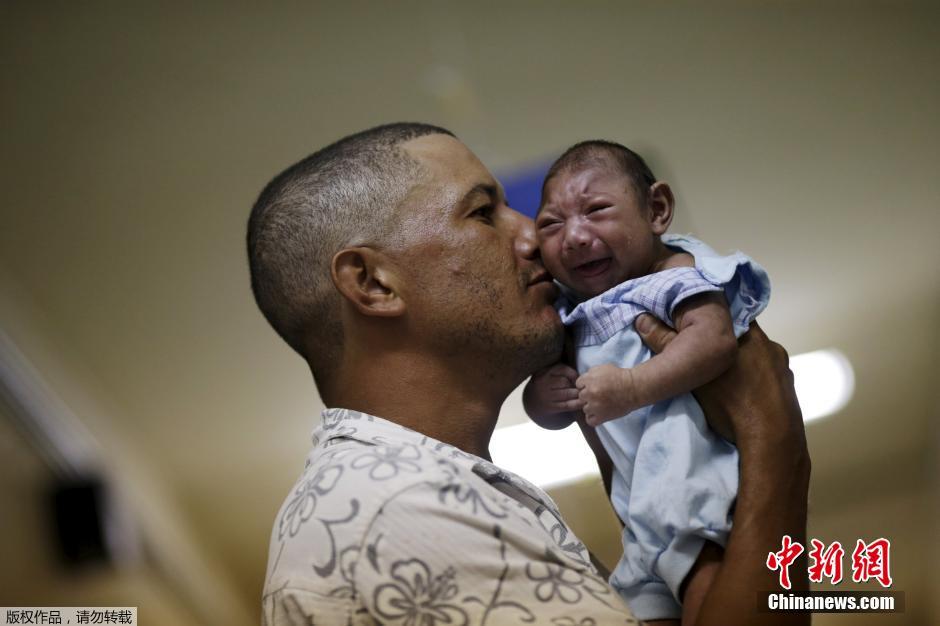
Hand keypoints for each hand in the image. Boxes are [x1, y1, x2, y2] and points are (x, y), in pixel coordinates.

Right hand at [523, 363, 583, 428]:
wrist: (532, 402)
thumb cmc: (547, 385)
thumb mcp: (549, 374)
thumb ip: (562, 372)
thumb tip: (582, 376)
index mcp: (543, 372)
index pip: (562, 369)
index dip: (573, 374)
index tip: (578, 378)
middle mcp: (542, 383)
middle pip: (565, 382)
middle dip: (575, 385)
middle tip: (582, 387)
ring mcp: (545, 396)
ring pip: (567, 393)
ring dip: (577, 394)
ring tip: (583, 394)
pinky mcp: (549, 407)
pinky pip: (567, 405)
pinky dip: (577, 404)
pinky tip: (582, 403)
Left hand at [576, 364, 638, 425]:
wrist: (634, 388)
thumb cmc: (620, 377)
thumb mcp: (602, 368)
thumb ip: (589, 374)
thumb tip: (582, 382)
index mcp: (589, 380)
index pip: (578, 384)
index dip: (586, 384)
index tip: (595, 385)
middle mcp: (590, 393)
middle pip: (581, 397)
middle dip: (589, 395)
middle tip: (600, 394)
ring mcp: (595, 406)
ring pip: (585, 409)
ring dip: (592, 407)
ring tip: (602, 403)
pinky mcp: (602, 417)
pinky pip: (590, 420)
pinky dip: (593, 418)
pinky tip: (599, 413)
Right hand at [634, 313, 804, 447]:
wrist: (771, 440)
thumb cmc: (732, 404)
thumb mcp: (691, 375)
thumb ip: (666, 344)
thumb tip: (643, 320)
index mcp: (748, 333)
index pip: (727, 315)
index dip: (710, 322)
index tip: (696, 331)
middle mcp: (770, 344)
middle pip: (741, 336)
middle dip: (724, 345)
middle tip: (706, 358)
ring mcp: (783, 366)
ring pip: (757, 357)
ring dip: (743, 364)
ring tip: (726, 381)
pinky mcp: (789, 387)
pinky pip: (768, 376)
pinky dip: (757, 381)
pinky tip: (745, 395)